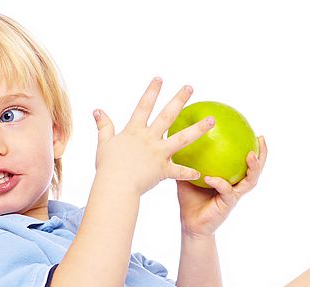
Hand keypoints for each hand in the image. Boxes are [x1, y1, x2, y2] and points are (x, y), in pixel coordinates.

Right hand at [92, 78, 213, 194]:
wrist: (114, 185)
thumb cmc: (108, 166)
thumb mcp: (104, 143)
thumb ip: (104, 126)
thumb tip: (97, 110)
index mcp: (134, 131)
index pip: (144, 105)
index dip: (151, 91)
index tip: (160, 78)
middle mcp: (148, 138)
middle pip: (167, 115)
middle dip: (179, 100)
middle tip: (190, 87)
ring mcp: (158, 153)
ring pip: (182, 139)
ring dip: (198, 129)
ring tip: (212, 120)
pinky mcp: (163, 170)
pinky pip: (179, 172)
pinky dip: (188, 173)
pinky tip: (200, 173)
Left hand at [176, 136, 267, 237]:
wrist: (190, 223)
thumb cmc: (190, 199)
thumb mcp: (188, 175)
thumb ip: (188, 160)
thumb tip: (178, 138)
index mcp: (230, 178)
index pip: (245, 162)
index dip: (255, 149)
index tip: (257, 133)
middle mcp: (236, 186)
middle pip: (256, 170)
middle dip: (262, 155)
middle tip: (261, 139)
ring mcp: (234, 196)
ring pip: (250, 182)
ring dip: (253, 168)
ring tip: (251, 155)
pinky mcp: (227, 205)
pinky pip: (227, 192)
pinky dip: (220, 183)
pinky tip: (211, 178)